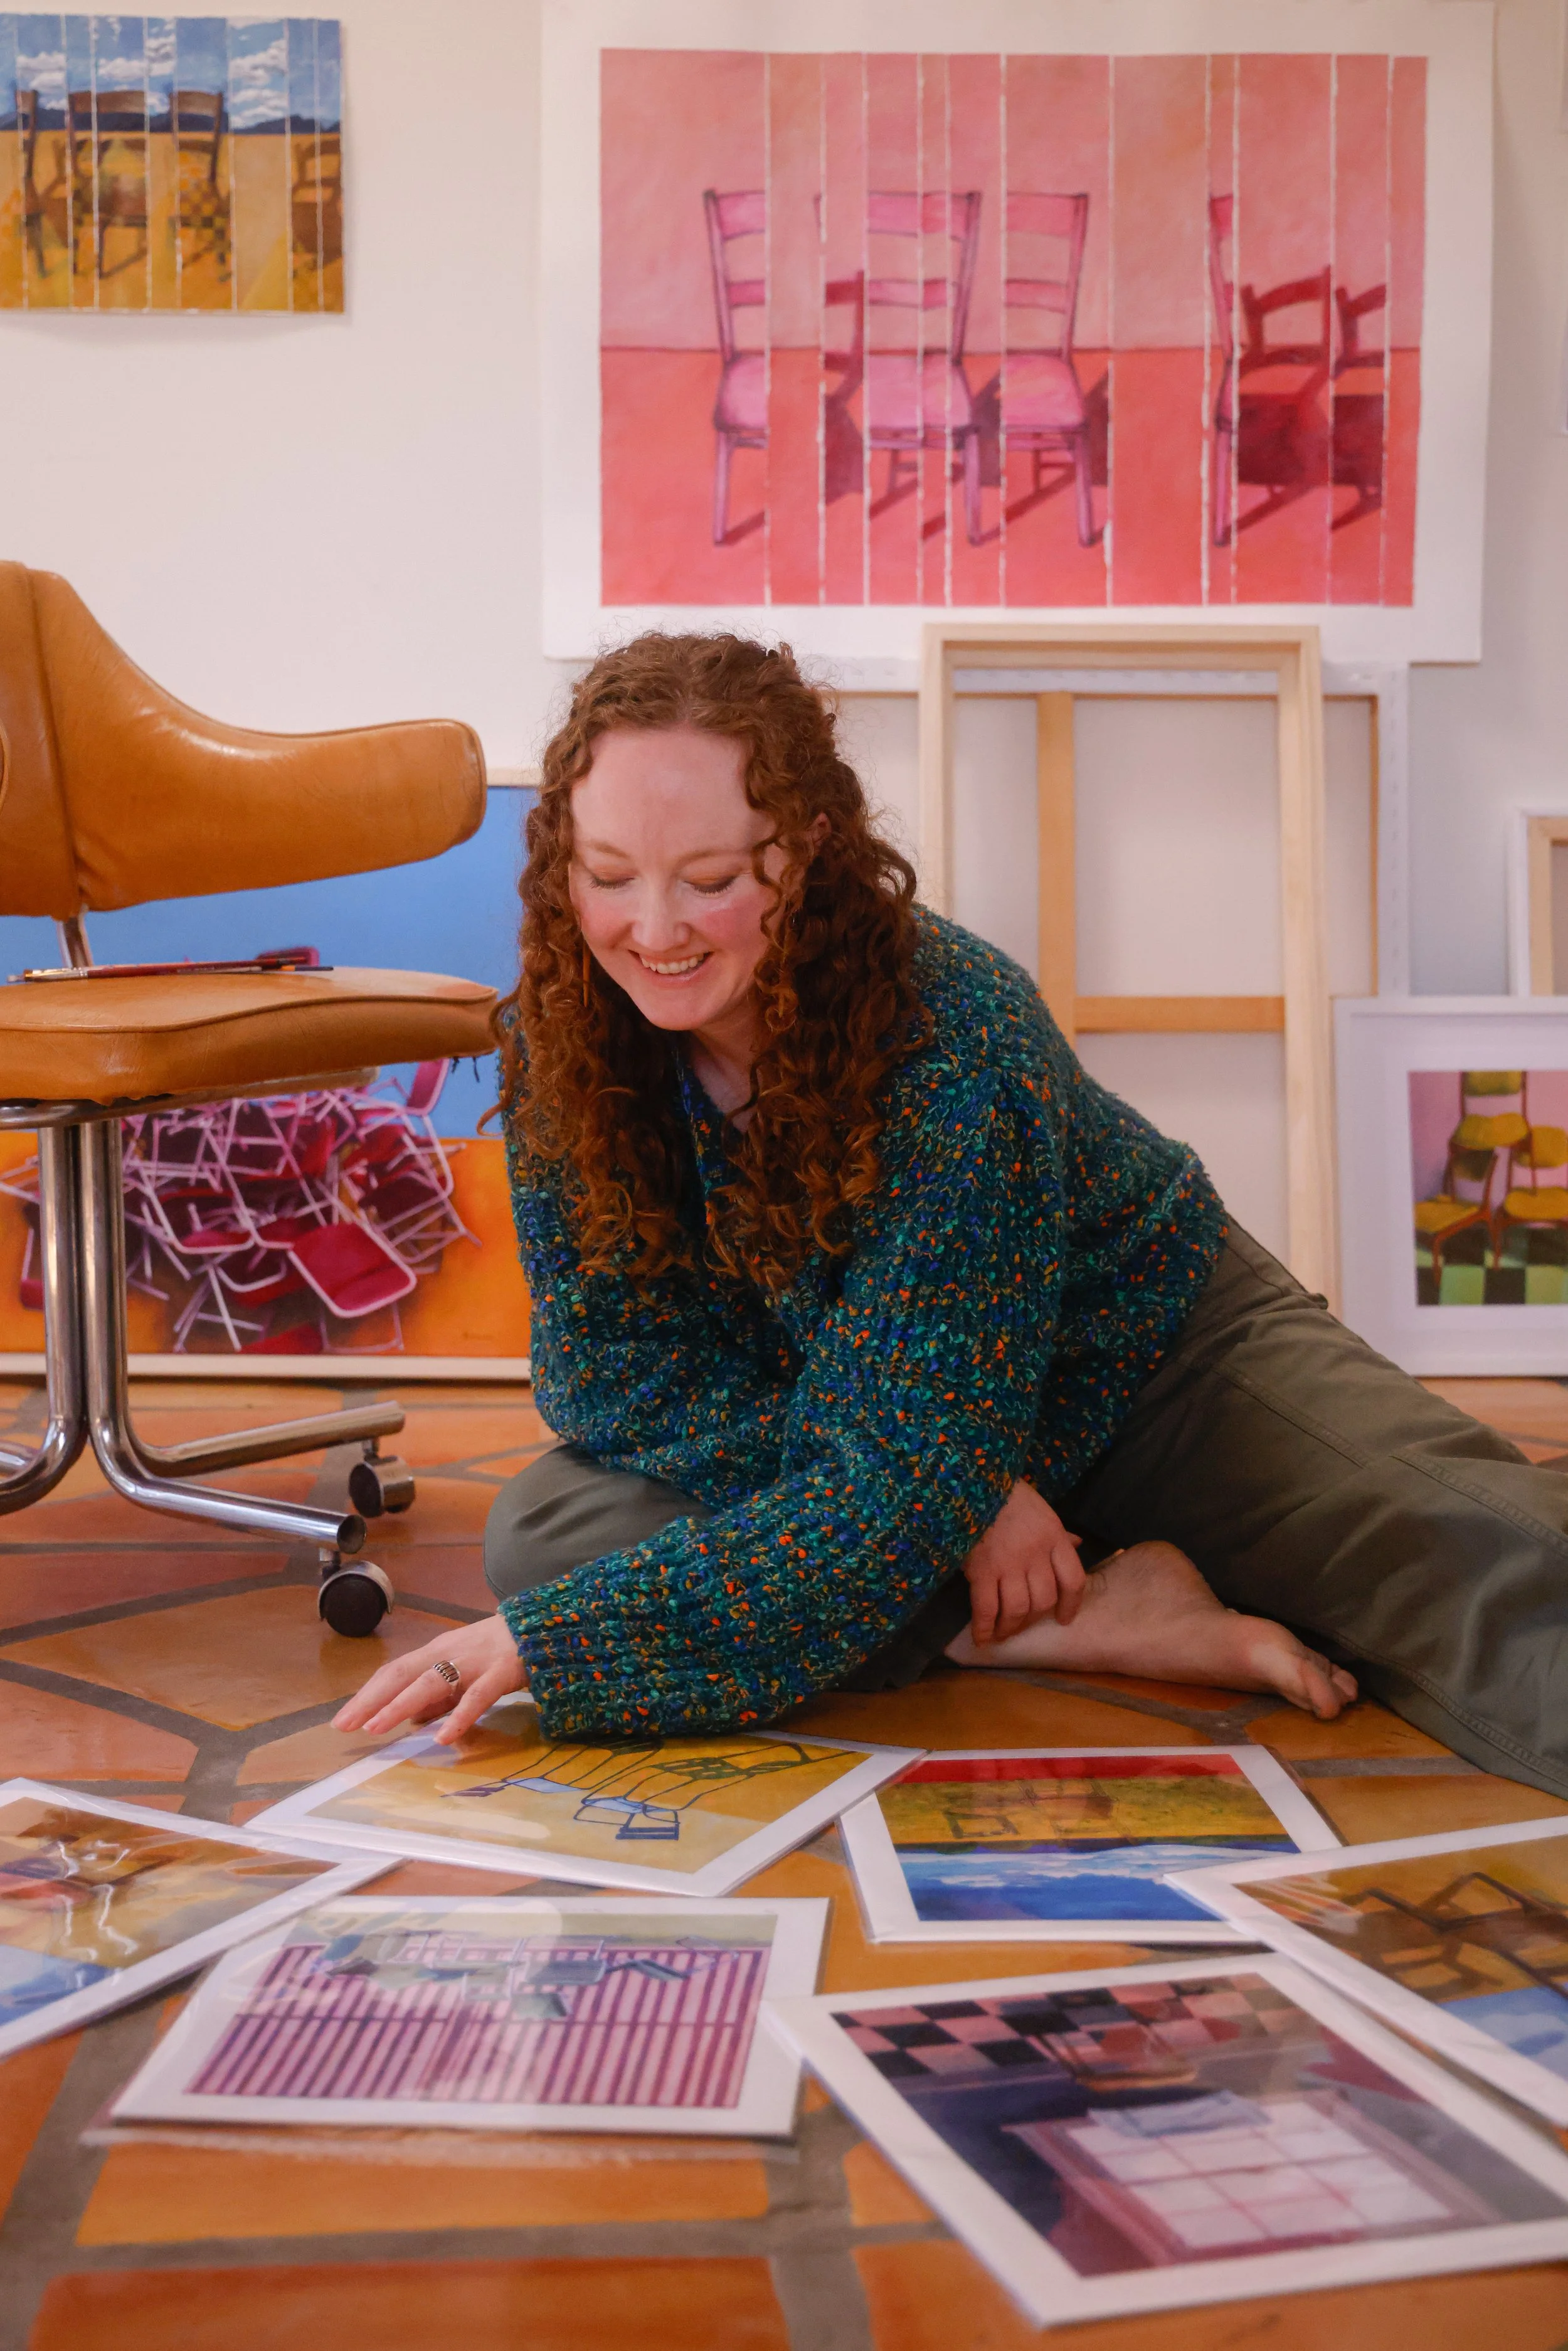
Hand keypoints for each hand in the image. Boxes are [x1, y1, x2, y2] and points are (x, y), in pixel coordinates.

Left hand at [331, 1614, 528, 1746]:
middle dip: (371, 1699)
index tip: (343, 1720)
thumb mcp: (462, 1672)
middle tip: (344, 1725)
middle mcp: (448, 1653)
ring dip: (400, 1705)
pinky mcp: (501, 1672)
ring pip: (431, 1682)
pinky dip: (459, 1716)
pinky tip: (444, 1737)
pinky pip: (477, 1696)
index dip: (367, 1695)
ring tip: (376, 1727)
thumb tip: (411, 1720)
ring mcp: (474, 1662)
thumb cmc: (499, 1651)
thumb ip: (439, 1696)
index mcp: (436, 1652)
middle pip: (402, 1674)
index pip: (394, 1672)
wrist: (544, 1626)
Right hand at [963, 1479, 1086, 1643]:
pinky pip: (986, 1608)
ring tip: (1003, 1634)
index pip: (1073, 1580)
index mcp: (1054, 1538)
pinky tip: (982, 1638)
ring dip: (1011, 1627)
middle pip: (1044, 1600)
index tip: (1063, 1619)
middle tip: (1023, 1625)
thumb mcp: (1042, 1510)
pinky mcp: (981, 1570)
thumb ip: (1059, 1533)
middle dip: (1034, 1619)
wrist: (971, 1481)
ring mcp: (1008, 1564)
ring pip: (1017, 1609)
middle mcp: (1035, 1554)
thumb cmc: (1007, 1494)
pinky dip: (984, 1628)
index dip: (1071, 1605)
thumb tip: (1078, 1543)